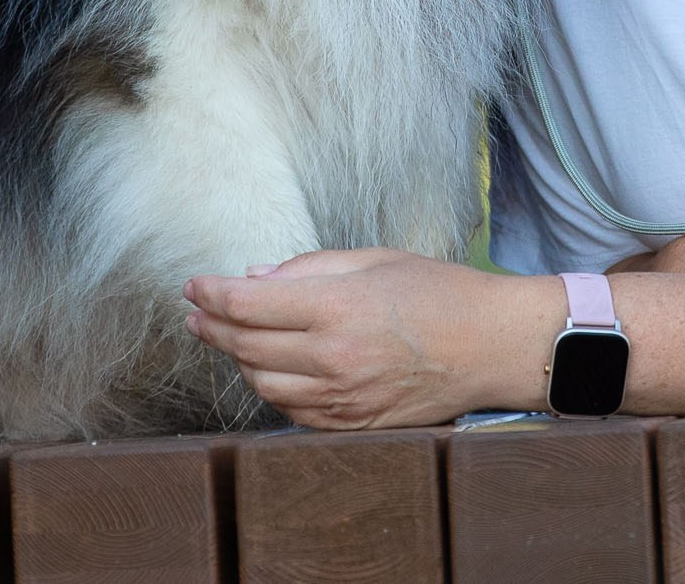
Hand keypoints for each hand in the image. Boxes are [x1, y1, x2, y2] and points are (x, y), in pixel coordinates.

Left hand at [183, 249, 553, 429]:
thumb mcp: (374, 260)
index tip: (193, 285)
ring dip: (239, 359)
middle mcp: (334, 358)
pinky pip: (293, 411)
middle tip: (197, 312)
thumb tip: (255, 278)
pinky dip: (272, 389)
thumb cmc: (440, 292)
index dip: (211, 293)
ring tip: (230, 338)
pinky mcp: (354, 424)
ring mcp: (343, 398)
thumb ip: (309, 268)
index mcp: (337, 308)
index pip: (248, 304)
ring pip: (262, 384)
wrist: (491, 346)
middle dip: (212, 326)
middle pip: (246, 346)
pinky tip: (270, 369)